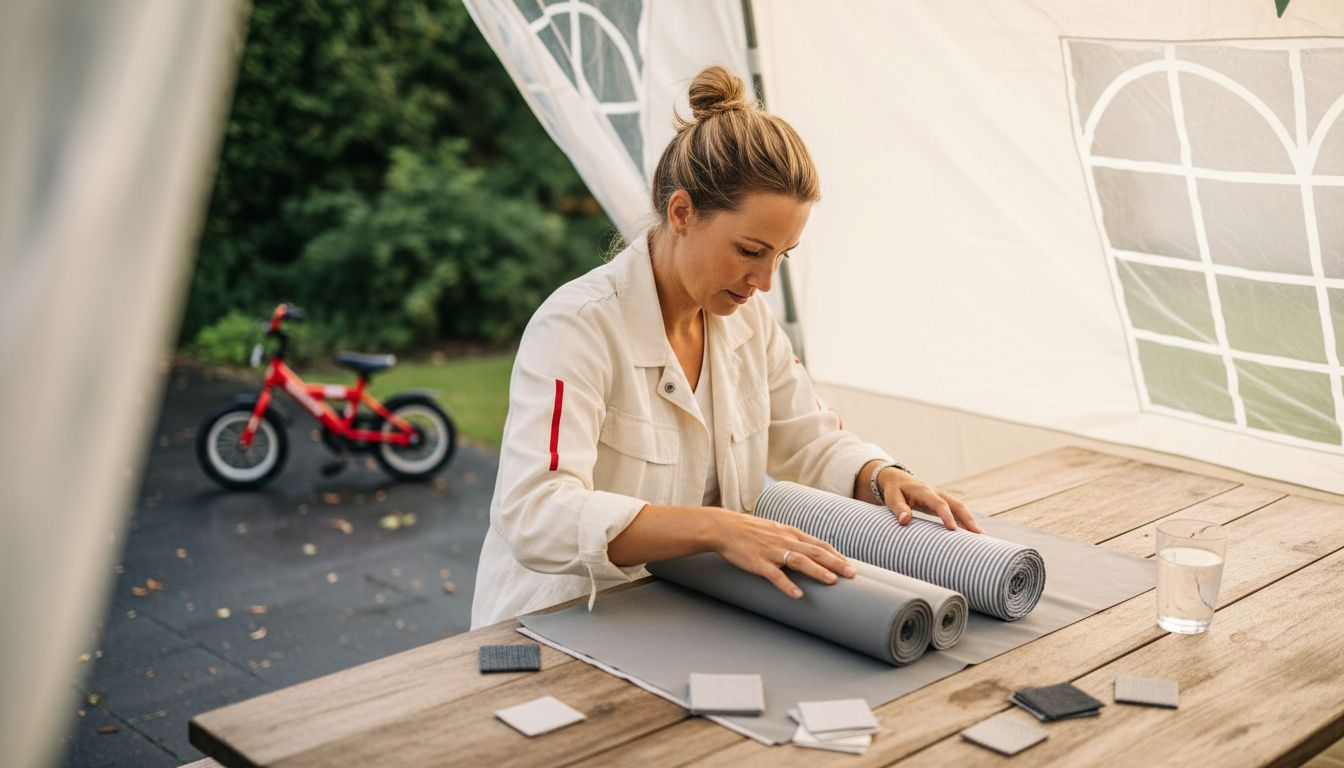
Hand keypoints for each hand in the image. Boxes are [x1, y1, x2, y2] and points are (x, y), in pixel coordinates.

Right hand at [707, 510, 856, 598]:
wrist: (724, 528)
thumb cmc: (750, 530)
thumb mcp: (775, 530)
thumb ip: (791, 539)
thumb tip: (808, 551)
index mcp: (790, 533)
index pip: (819, 544)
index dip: (836, 554)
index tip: (850, 564)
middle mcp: (785, 540)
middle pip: (815, 552)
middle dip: (836, 563)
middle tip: (852, 574)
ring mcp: (772, 551)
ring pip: (800, 561)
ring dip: (817, 571)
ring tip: (832, 581)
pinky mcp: (758, 562)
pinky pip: (775, 575)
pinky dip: (787, 585)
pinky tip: (798, 595)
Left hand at [879, 469, 982, 532]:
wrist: (897, 479)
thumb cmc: (894, 490)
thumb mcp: (892, 498)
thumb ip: (898, 508)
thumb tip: (905, 521)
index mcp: (924, 491)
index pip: (938, 503)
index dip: (946, 516)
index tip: (953, 529)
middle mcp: (936, 492)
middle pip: (956, 504)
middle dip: (967, 518)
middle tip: (977, 533)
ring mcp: (941, 496)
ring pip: (959, 507)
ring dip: (969, 519)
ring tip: (980, 535)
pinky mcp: (942, 502)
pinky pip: (956, 510)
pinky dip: (964, 520)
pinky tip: (971, 532)